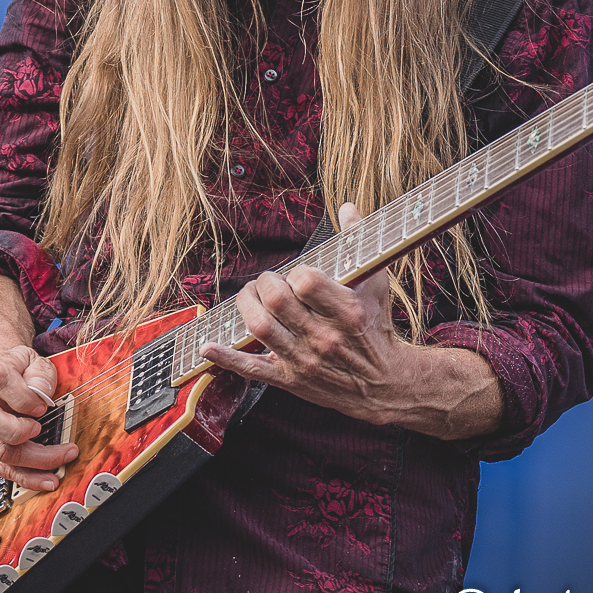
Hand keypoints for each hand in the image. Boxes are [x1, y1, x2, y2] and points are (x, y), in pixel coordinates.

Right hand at [0, 274, 76, 490]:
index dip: (24, 397)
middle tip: (57, 443)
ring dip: (34, 464)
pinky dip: (24, 476)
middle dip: (27, 436)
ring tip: (60, 466)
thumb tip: (41, 393)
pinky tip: (44, 478)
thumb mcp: (34, 360)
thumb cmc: (16, 371)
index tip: (44, 406)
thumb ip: (41, 373)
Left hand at [200, 202, 503, 439]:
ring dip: (245, 306)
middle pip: (276, 301)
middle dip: (264, 283)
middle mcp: (324, 337)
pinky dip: (226, 358)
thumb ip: (359, 244)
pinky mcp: (290, 380)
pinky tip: (207, 347)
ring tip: (248, 297)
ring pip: (260, 328)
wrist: (385, 385)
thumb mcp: (376, 285)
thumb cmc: (376, 327)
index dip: (296, 272)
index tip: (298, 274)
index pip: (306, 281)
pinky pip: (252, 369)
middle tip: (266, 281)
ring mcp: (305, 361)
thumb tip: (349, 207)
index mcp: (347, 311)